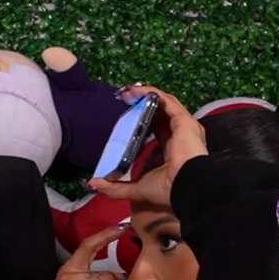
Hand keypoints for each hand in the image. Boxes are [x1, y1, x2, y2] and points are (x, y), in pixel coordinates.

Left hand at [87, 85, 207, 209]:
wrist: (185, 186)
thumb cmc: (166, 188)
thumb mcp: (136, 189)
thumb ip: (115, 188)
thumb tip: (94, 184)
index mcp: (171, 151)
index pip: (157, 131)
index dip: (142, 123)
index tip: (125, 119)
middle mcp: (179, 137)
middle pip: (160, 115)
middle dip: (143, 105)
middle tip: (124, 100)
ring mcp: (183, 127)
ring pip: (164, 105)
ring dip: (145, 96)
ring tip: (127, 92)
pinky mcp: (184, 120)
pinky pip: (168, 101)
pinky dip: (152, 93)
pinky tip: (137, 91)